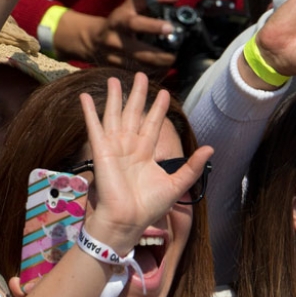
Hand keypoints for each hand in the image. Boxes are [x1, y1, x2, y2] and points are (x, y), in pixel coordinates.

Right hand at [54, 0, 180, 68]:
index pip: (135, 24)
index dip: (152, 26)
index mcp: (119, 22)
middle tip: (176, 54)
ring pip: (142, 68)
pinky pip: (139, 77)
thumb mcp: (132, 5)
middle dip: (162, 57)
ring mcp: (115, 59)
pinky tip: (162, 70)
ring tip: (171, 62)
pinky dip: (153, 75)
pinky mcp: (117, 71)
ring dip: (160, 67)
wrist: (93, 40)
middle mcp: (115, 41)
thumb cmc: (119, 20)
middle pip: (141, 54)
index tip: (170, 28)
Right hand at [79, 72, 212, 253]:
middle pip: (134, 113)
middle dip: (137, 95)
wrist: (128, 220)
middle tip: (140, 76)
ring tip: (115, 79)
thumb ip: (192, 167)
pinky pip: (94, 127)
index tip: (164, 93)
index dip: (158, 108)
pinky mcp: (101, 151)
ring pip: (114, 115)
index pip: (154, 124)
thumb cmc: (149, 207)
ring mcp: (114, 147)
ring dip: (114, 97)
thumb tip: (211, 149)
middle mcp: (130, 147)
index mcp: (146, 153)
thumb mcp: (177, 185)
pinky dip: (89, 112)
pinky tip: (84, 97)